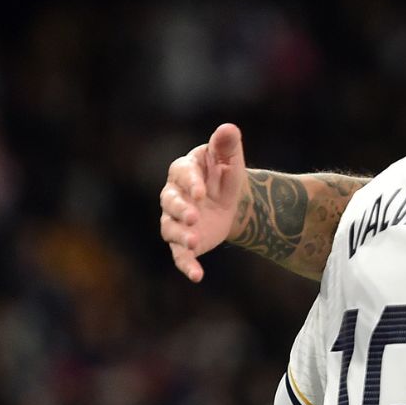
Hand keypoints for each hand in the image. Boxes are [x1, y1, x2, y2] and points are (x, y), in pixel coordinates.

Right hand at [158, 124, 248, 281]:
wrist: (235, 203)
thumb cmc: (227, 176)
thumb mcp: (230, 160)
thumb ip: (227, 145)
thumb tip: (229, 128)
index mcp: (184, 171)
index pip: (182, 174)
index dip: (190, 183)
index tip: (203, 191)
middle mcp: (173, 195)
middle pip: (170, 201)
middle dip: (181, 209)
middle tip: (195, 216)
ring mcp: (176, 220)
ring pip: (170, 228)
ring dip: (181, 235)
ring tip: (195, 242)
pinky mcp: (184, 241)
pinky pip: (180, 254)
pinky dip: (186, 265)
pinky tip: (196, 276)